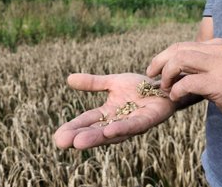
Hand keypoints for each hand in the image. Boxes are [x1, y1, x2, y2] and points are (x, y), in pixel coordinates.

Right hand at [54, 73, 175, 148]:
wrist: (165, 85)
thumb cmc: (140, 87)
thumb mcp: (113, 82)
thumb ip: (93, 83)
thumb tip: (69, 79)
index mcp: (109, 113)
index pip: (87, 122)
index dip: (73, 128)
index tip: (57, 137)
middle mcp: (119, 121)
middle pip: (97, 131)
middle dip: (80, 137)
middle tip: (61, 143)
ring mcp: (133, 123)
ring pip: (112, 133)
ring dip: (96, 138)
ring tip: (79, 142)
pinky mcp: (148, 120)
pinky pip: (133, 126)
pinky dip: (121, 129)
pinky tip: (109, 131)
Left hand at [146, 38, 221, 128]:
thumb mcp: (217, 71)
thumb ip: (198, 66)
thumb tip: (171, 69)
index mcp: (216, 45)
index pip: (182, 45)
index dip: (163, 57)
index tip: (154, 69)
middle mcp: (218, 51)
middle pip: (178, 50)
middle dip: (159, 63)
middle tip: (153, 77)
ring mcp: (220, 66)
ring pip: (180, 60)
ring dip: (167, 75)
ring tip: (165, 88)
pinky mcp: (220, 83)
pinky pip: (188, 82)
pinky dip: (177, 90)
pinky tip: (176, 97)